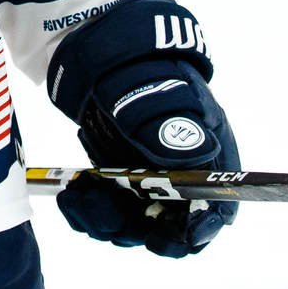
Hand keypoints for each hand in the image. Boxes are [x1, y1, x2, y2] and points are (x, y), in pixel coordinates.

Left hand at [49, 0, 239, 256]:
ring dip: (105, 221)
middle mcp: (181, 174)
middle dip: (134, 227)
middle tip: (103, 209)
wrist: (100, 51)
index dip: (194, 232)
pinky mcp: (119, 179)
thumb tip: (195, 159)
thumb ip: (174, 128)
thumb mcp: (160, 93)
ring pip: (133, 224)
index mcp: (208, 155)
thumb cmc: (142, 67)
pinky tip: (72, 196)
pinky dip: (88, 211)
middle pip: (169, 226)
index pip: (216, 209)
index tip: (160, 238)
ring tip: (79, 197)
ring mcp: (149, 178)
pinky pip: (108, 213)